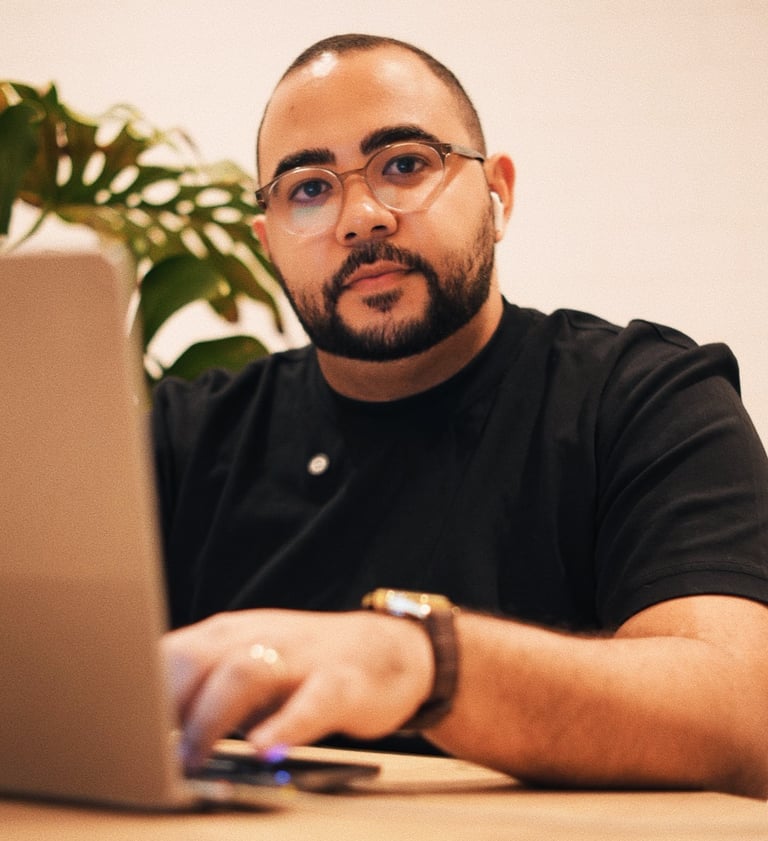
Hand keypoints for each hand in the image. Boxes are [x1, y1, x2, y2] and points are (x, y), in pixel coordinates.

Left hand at [162, 609, 433, 766]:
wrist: (386, 648)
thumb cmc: (303, 666)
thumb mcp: (247, 666)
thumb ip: (201, 690)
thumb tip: (144, 736)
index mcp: (230, 635)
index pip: (171, 653)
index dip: (139, 690)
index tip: (116, 728)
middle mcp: (261, 637)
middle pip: (199, 658)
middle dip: (166, 703)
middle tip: (147, 754)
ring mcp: (303, 656)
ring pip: (247, 672)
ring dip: (212, 717)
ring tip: (194, 758)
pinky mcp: (342, 681)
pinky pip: (313, 700)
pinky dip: (288, 724)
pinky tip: (268, 750)